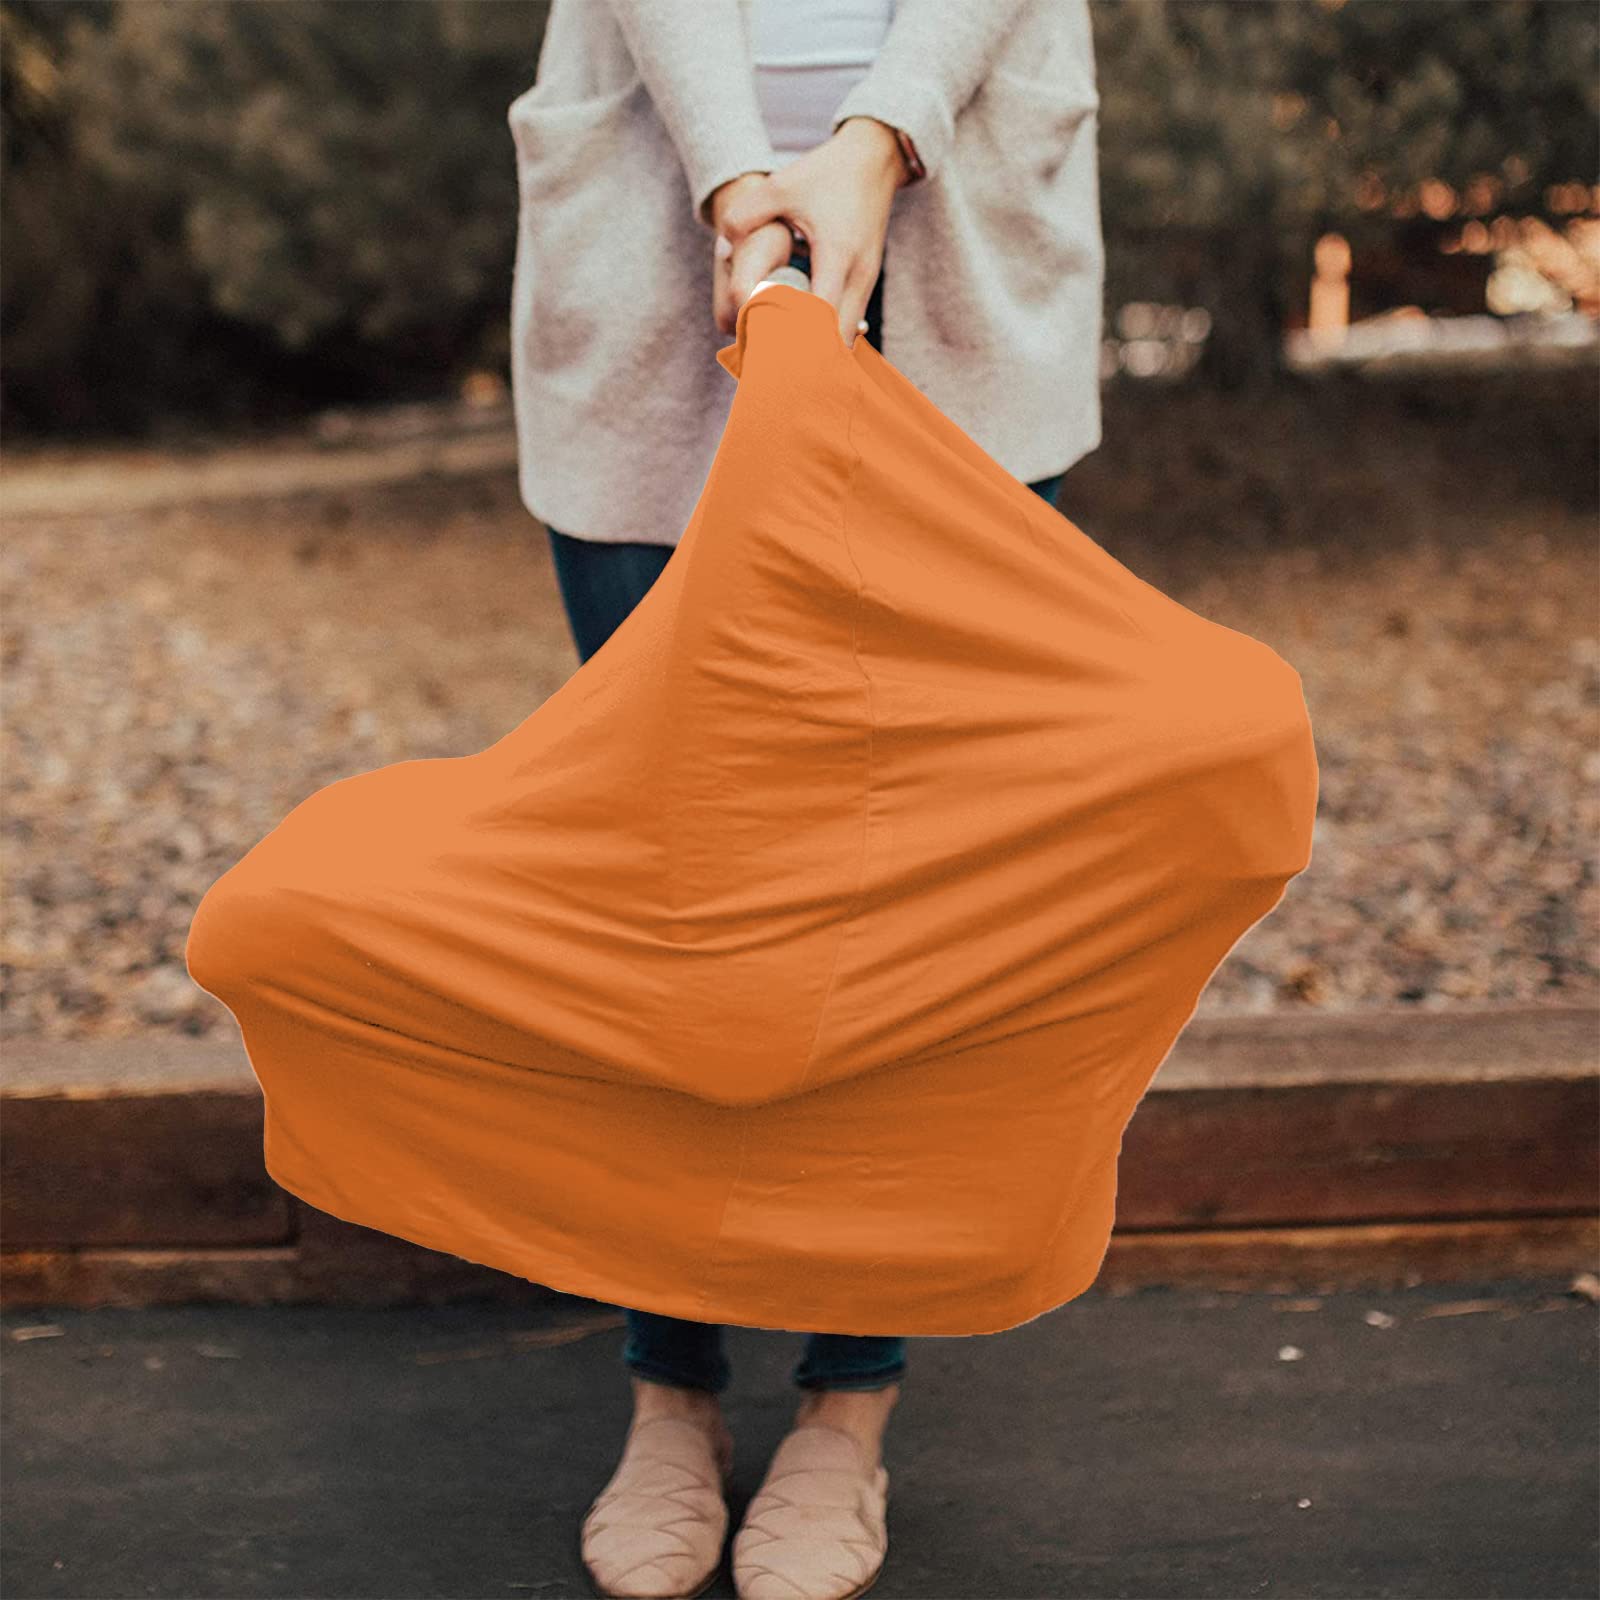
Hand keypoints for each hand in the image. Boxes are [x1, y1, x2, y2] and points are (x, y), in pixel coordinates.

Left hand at [714, 118, 904, 345]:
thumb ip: (745, 214)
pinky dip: (828, 336)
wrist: (874, 158)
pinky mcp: (866, 282)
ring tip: (785, 359)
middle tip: (773, 366)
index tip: (769, 355)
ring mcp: (867, 282)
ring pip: (847, 337)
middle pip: (838, 341)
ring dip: (820, 350)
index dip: (796, 342)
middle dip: (809, 359)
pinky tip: (801, 339)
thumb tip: (722, 248)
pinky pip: (849, 322)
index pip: (820, 319)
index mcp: (837, 256)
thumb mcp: (781, 186)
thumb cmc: (826, 173)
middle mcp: (859, 276)